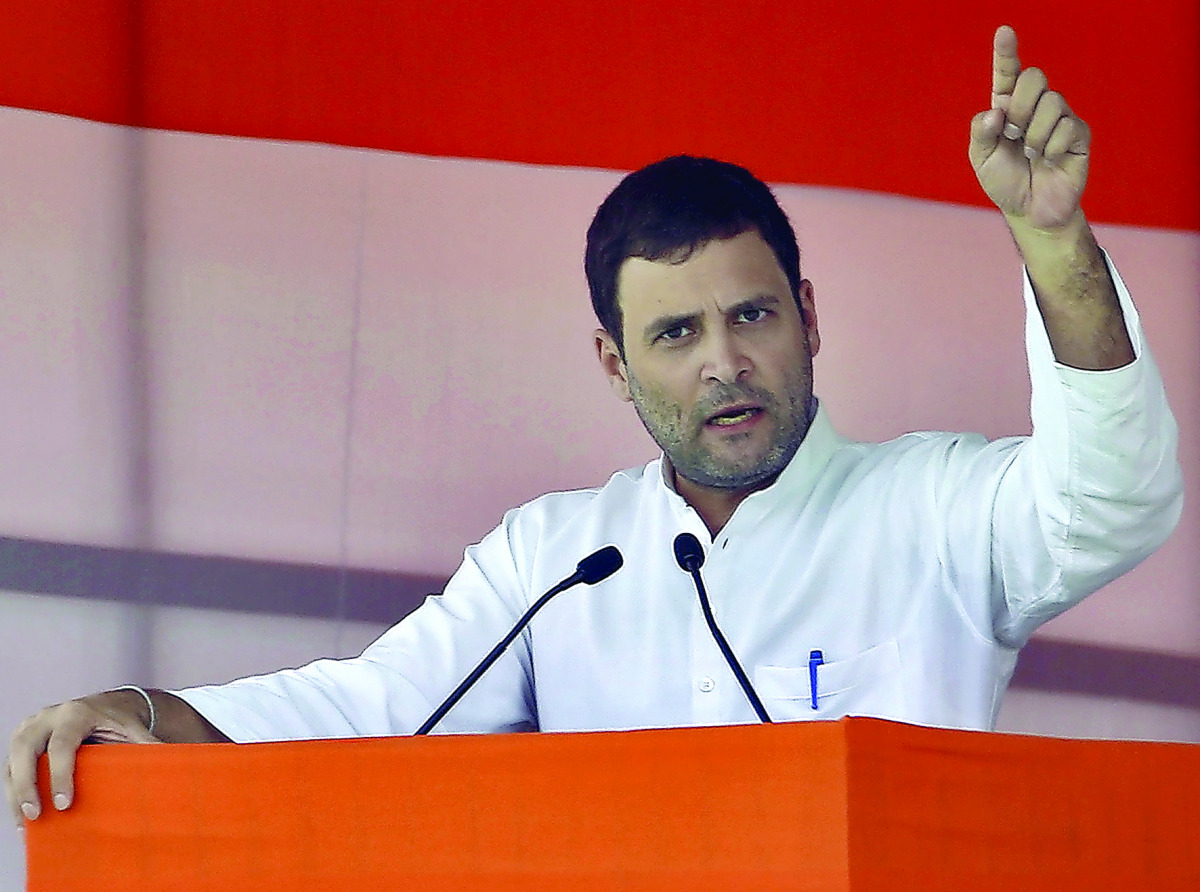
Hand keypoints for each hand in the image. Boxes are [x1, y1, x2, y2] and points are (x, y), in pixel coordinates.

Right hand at [5, 692, 158, 827]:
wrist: (107, 706)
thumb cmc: (121, 722)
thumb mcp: (134, 730)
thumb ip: (148, 747)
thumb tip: (173, 765)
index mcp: (77, 713)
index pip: (62, 745)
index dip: (60, 775)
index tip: (64, 804)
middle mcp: (49, 716)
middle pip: (25, 748)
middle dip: (26, 784)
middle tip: (35, 815)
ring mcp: (31, 725)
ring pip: (12, 758)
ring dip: (14, 791)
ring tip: (24, 823)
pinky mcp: (21, 738)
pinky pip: (9, 764)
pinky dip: (12, 789)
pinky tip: (21, 815)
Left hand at [969, 25, 1089, 230]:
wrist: (1030, 210)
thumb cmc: (1005, 182)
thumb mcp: (982, 159)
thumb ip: (981, 133)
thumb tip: (995, 112)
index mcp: (1007, 108)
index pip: (1007, 74)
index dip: (1006, 53)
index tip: (1004, 32)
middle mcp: (1034, 107)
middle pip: (1034, 78)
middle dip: (1020, 106)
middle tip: (1014, 133)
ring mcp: (1059, 118)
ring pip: (1053, 102)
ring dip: (1035, 134)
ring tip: (1032, 154)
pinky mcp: (1079, 134)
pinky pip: (1067, 126)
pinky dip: (1052, 148)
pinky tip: (1050, 160)